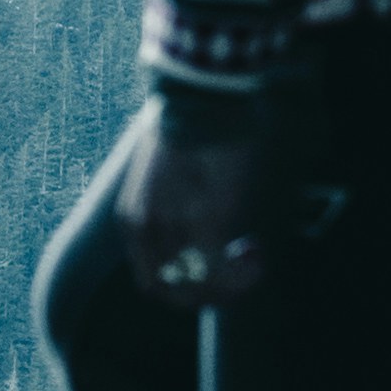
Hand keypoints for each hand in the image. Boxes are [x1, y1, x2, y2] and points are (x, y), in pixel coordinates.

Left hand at [119, 104, 282, 306]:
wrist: (198, 95)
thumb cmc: (186, 127)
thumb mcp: (165, 170)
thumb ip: (174, 203)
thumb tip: (198, 218)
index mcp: (134, 217)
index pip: (149, 278)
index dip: (179, 287)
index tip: (208, 274)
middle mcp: (146, 229)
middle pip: (167, 292)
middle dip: (203, 295)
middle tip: (234, 282)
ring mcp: (173, 226)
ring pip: (197, 287)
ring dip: (227, 287)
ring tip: (252, 267)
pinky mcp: (207, 218)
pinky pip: (222, 270)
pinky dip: (242, 275)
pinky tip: (257, 256)